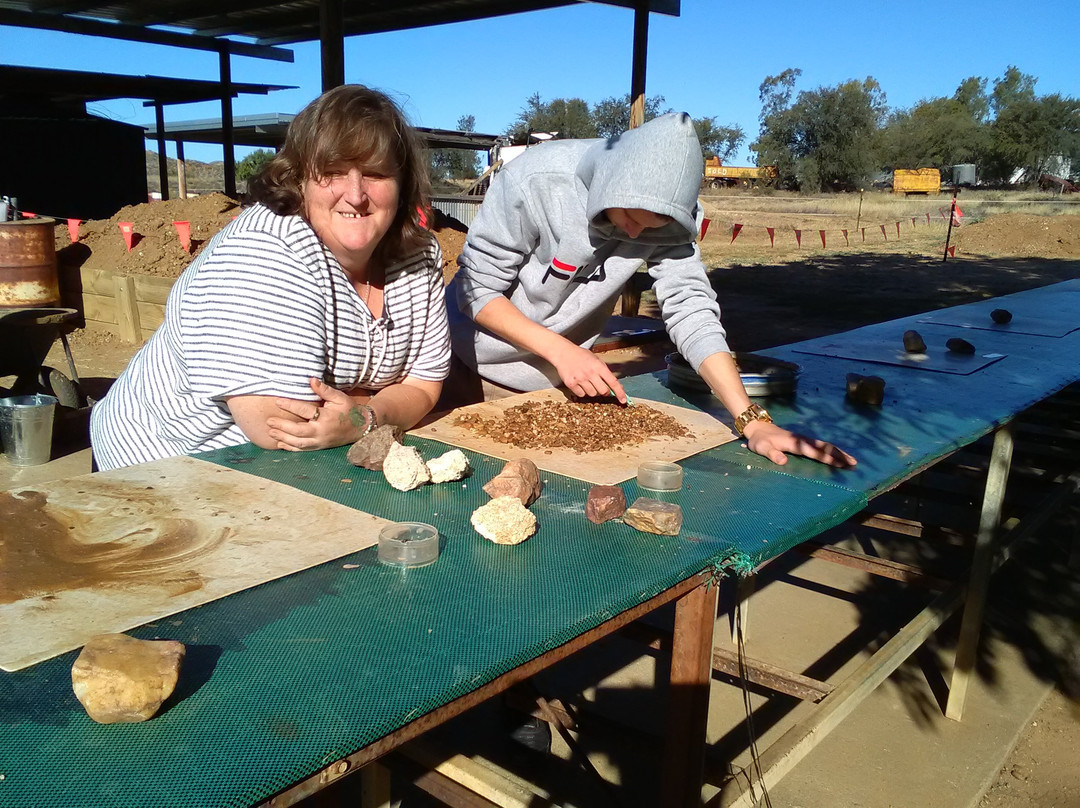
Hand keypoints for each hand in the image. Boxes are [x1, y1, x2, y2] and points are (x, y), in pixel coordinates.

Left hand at [266, 378, 373, 450]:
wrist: (360, 428)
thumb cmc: (349, 410)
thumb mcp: (339, 397)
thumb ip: (325, 390)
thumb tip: (311, 380)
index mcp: (326, 417)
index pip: (305, 411)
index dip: (290, 405)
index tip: (277, 401)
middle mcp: (321, 431)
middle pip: (298, 431)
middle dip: (282, 427)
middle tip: (269, 421)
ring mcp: (320, 441)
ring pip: (298, 443)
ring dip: (283, 438)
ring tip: (270, 432)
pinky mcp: (319, 447)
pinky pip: (303, 450)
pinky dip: (290, 448)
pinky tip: (280, 444)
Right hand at [549, 343, 628, 402]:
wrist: (563, 353)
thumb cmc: (581, 355)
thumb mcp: (596, 359)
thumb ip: (605, 371)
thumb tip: (615, 385)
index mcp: (598, 366)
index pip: (613, 382)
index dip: (619, 392)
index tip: (623, 400)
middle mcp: (590, 373)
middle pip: (603, 391)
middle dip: (604, 391)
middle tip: (600, 386)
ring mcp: (580, 379)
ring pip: (592, 394)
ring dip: (592, 391)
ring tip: (586, 381)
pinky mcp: (571, 384)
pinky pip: (581, 395)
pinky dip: (582, 392)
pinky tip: (579, 383)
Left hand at [742, 419, 856, 468]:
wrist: (758, 427)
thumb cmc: (760, 440)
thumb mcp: (762, 448)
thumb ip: (772, 454)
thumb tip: (783, 462)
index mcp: (795, 443)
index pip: (814, 452)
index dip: (827, 458)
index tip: (840, 464)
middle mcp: (803, 440)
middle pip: (825, 447)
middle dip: (840, 455)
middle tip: (854, 463)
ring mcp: (804, 439)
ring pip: (825, 445)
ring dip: (839, 452)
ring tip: (852, 460)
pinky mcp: (804, 440)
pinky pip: (821, 445)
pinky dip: (832, 450)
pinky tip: (839, 455)